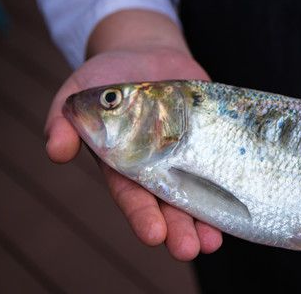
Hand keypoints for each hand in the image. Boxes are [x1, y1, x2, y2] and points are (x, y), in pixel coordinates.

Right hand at [46, 48, 222, 260]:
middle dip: (179, 229)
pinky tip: (244, 200)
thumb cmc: (106, 79)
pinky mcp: (215, 137)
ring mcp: (190, 154)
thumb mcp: (78, 95)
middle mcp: (161, 167)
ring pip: (201, 193)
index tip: (155, 235)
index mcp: (126, 166)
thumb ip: (63, 123)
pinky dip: (235, 181)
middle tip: (189, 249)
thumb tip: (55, 152)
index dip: (143, 216)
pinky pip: (227, 162)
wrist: (146, 52)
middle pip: (171, 205)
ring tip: (213, 242)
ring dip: (208, 219)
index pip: (135, 197)